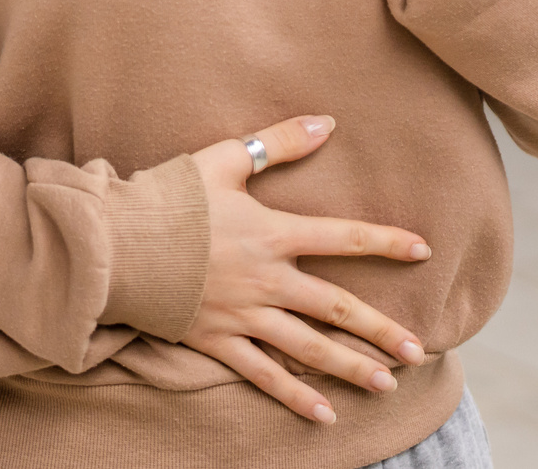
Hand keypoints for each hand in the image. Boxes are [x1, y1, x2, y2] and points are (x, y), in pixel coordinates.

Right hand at [185, 115, 429, 422]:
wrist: (115, 244)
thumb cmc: (168, 197)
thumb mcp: (224, 159)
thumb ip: (278, 143)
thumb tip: (327, 121)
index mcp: (272, 233)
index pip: (343, 237)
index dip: (385, 241)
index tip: (422, 249)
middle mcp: (266, 280)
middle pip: (334, 308)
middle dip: (380, 330)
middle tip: (418, 350)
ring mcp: (243, 315)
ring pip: (307, 348)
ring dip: (350, 367)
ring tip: (387, 384)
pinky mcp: (217, 341)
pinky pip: (263, 375)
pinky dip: (294, 396)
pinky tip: (325, 415)